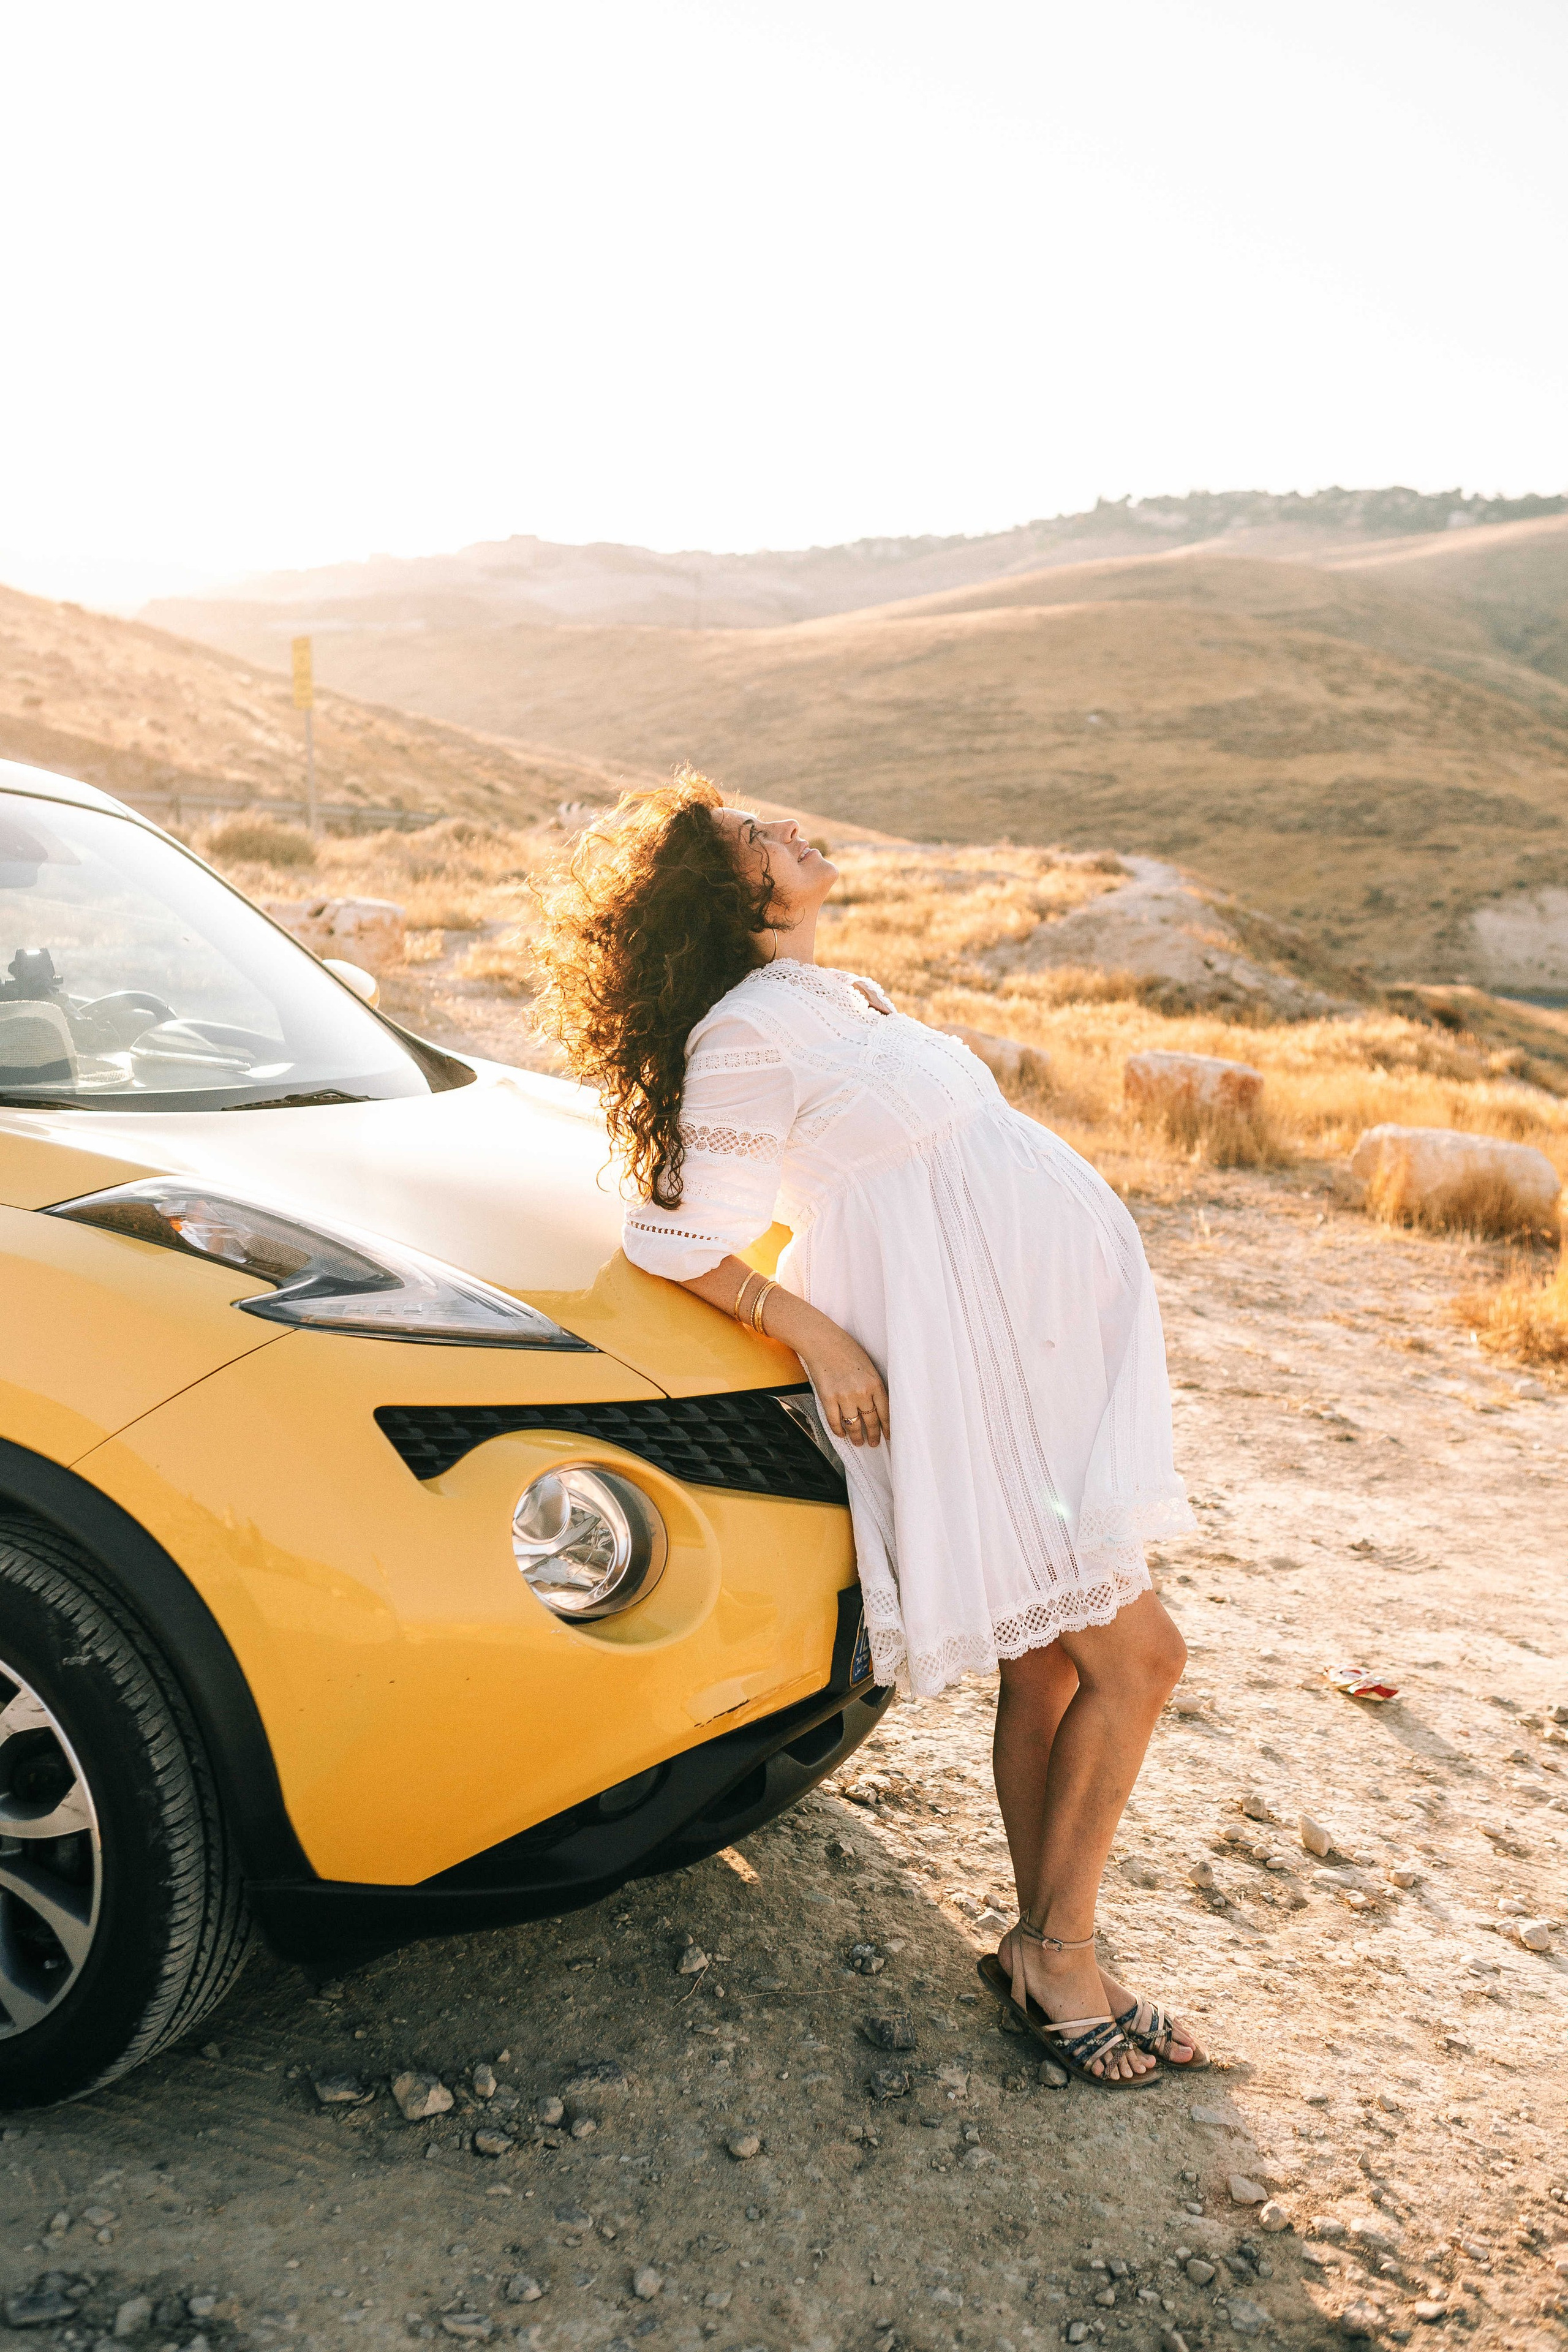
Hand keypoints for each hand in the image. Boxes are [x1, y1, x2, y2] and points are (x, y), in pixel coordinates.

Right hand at [795, 1327, 890, 1447]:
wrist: (822, 1341)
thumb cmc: (845, 1349)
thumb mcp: (868, 1365)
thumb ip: (873, 1384)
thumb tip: (876, 1403)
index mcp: (875, 1383)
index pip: (886, 1412)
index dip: (887, 1427)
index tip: (889, 1436)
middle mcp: (862, 1393)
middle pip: (871, 1421)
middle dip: (873, 1435)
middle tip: (874, 1443)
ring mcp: (844, 1397)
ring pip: (854, 1424)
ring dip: (857, 1436)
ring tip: (858, 1442)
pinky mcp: (828, 1398)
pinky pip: (835, 1421)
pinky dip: (838, 1431)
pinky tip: (841, 1435)